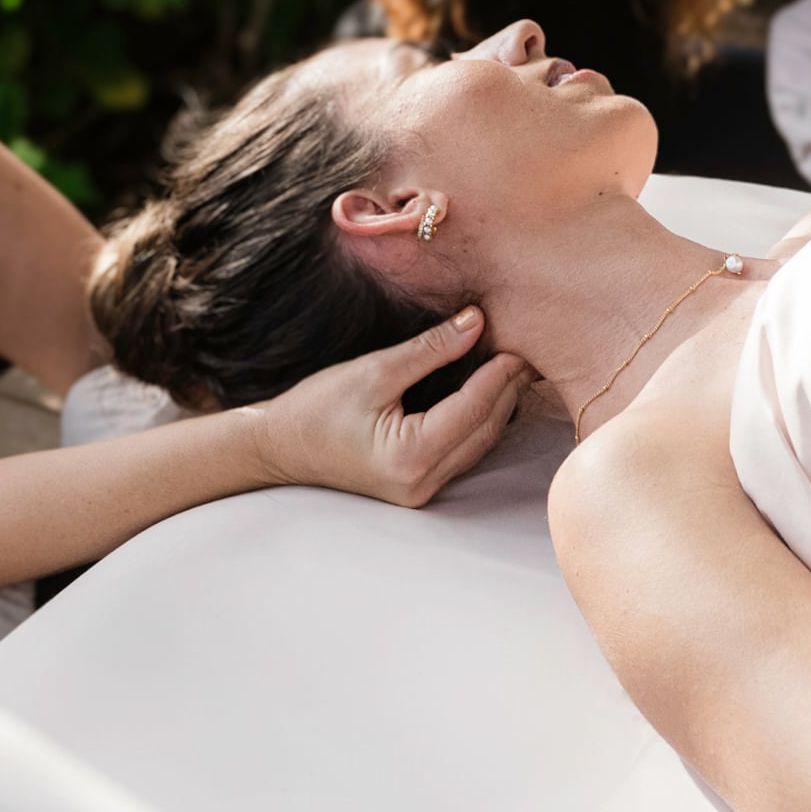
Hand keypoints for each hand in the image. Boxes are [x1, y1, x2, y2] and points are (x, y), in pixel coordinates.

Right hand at [249, 308, 530, 507]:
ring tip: (517, 368)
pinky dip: (480, 421)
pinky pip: (464, 451)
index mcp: (410, 456)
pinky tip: (490, 393)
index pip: (473, 408)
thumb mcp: (374, 370)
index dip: (499, 374)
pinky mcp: (419, 485)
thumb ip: (429, 349)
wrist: (281, 447)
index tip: (520, 343)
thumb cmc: (318, 408)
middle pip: (484, 429)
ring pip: (480, 444)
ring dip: (499, 406)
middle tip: (529, 350)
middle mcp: (422, 481)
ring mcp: (422, 490)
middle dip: (507, 389)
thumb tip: (476, 321)